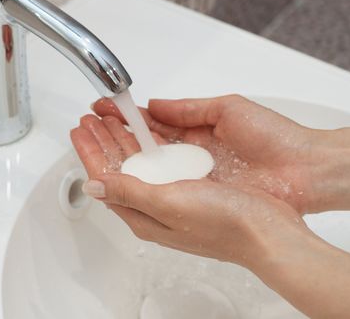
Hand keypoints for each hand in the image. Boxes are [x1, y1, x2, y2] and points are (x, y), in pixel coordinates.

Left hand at [70, 106, 305, 267]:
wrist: (269, 230)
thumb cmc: (224, 223)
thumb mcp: (168, 205)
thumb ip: (129, 192)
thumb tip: (93, 185)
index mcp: (144, 214)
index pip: (106, 178)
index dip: (90, 151)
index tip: (80, 129)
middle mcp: (156, 205)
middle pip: (120, 168)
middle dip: (103, 140)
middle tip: (91, 118)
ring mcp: (175, 195)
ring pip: (140, 162)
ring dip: (124, 138)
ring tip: (111, 118)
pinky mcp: (194, 186)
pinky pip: (162, 160)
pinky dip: (150, 142)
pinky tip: (146, 132)